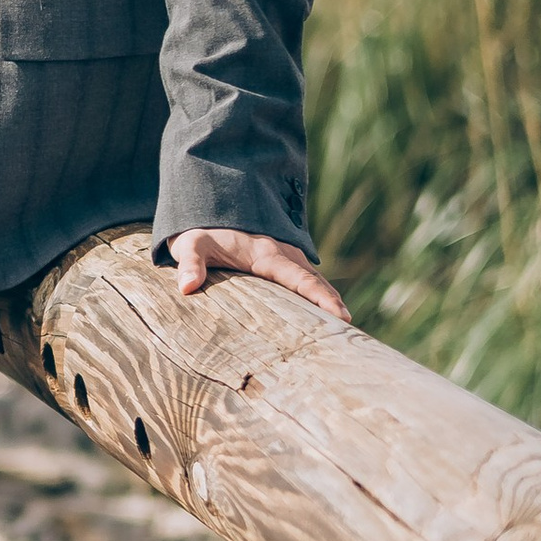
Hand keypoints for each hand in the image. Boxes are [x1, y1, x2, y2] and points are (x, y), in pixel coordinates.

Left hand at [168, 227, 348, 320]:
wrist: (209, 205)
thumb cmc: (200, 230)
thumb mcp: (190, 244)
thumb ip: (189, 264)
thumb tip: (187, 288)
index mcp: (267, 255)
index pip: (301, 280)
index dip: (322, 298)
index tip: (342, 316)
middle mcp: (284, 255)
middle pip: (317, 284)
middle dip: (335, 307)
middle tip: (354, 335)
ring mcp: (287, 257)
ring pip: (315, 282)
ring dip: (331, 303)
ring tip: (346, 334)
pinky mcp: (283, 262)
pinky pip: (306, 281)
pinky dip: (320, 297)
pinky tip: (325, 320)